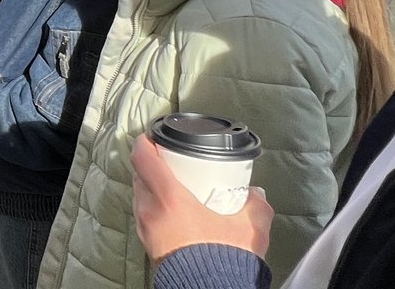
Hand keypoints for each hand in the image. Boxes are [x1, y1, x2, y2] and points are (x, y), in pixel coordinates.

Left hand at [131, 134, 272, 261]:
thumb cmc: (225, 256)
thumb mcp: (250, 226)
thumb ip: (254, 204)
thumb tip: (255, 193)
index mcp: (169, 199)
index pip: (144, 160)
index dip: (145, 144)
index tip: (153, 137)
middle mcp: (150, 211)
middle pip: (139, 177)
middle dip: (150, 166)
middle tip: (168, 162)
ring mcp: (145, 230)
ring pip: (140, 198)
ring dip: (150, 188)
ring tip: (171, 186)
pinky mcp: (148, 246)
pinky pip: (144, 217)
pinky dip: (153, 208)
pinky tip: (173, 212)